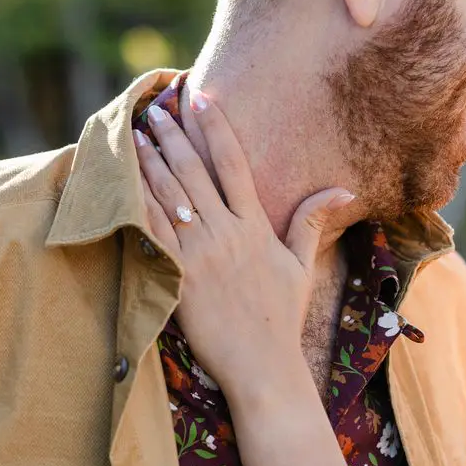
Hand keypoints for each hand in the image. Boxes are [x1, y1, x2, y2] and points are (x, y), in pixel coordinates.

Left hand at [135, 91, 355, 394]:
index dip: (214, 127)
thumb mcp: (301, 266)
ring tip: (135, 134)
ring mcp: (200, 255)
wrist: (262, 367)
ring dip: (150, 162)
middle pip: (194, 172)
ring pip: (170, 196)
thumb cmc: (280, 319)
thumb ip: (310, 222)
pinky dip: (138, 204)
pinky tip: (123, 183)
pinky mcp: (178, 277)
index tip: (199, 98)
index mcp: (255, 227)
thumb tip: (342, 189)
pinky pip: (154, 232)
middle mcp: (226, 234)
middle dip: (173, 136)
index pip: (233, 164)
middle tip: (156, 108)